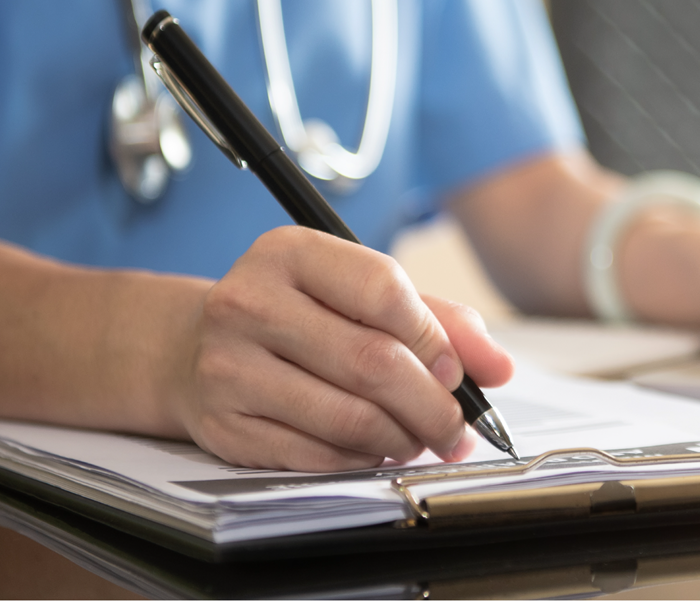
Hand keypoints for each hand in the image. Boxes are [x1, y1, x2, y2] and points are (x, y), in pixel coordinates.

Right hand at [165, 227, 512, 471]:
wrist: (193, 346)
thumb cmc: (298, 315)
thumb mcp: (361, 294)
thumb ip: (439, 320)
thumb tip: (497, 366)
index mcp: (289, 253)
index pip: (383, 291)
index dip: (435, 340)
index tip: (460, 373)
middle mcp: (249, 302)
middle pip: (372, 363)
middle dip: (434, 405)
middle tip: (458, 427)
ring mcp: (228, 366)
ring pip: (349, 416)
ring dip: (404, 438)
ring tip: (422, 438)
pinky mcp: (224, 423)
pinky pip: (317, 453)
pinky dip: (362, 456)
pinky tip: (375, 446)